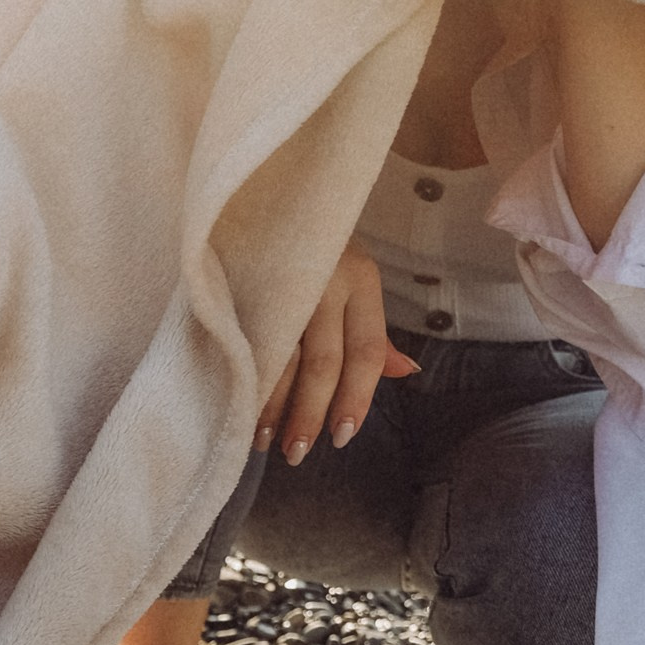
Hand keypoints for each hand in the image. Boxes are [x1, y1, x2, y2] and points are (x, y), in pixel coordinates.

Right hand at [256, 239, 417, 464]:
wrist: (265, 191)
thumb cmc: (316, 248)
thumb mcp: (352, 279)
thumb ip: (374, 331)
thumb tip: (407, 373)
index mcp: (360, 278)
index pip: (366, 352)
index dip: (357, 399)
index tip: (342, 437)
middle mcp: (324, 280)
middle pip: (322, 363)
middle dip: (311, 413)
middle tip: (298, 453)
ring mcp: (280, 282)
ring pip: (280, 357)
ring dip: (271, 406)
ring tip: (264, 441)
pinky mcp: (241, 283)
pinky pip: (244, 342)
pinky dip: (242, 380)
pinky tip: (236, 405)